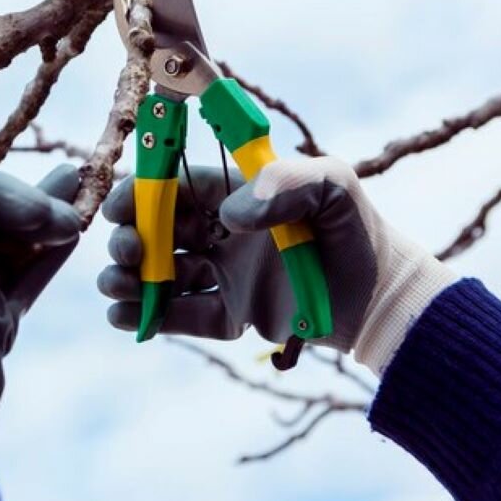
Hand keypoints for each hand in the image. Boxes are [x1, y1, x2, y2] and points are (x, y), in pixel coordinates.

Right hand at [97, 157, 456, 373]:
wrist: (384, 299)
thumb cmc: (356, 230)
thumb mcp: (331, 186)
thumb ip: (283, 183)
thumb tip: (228, 217)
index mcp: (235, 195)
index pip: (173, 188)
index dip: (140, 195)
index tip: (118, 208)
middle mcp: (222, 233)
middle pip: (157, 232)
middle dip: (130, 240)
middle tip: (128, 252)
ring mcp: (224, 276)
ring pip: (162, 275)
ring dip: (130, 279)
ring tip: (116, 287)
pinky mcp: (232, 316)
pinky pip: (183, 316)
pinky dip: (151, 317)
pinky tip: (126, 317)